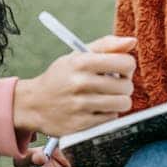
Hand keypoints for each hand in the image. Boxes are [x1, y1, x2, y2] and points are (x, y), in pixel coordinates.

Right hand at [14, 36, 135, 135]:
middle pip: (127, 86)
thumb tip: (132, 41)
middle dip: (124, 85)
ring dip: (118, 101)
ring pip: (122, 104)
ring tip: (107, 97)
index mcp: (82, 62)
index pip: (125, 63)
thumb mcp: (78, 55)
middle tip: (113, 85)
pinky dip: (108, 114)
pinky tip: (96, 109)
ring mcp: (80, 106)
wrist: (34, 104)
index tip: (120, 69)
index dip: (127, 66)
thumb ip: (106, 46)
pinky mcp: (81, 125)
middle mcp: (80, 83)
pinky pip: (111, 119)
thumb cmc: (61, 77)